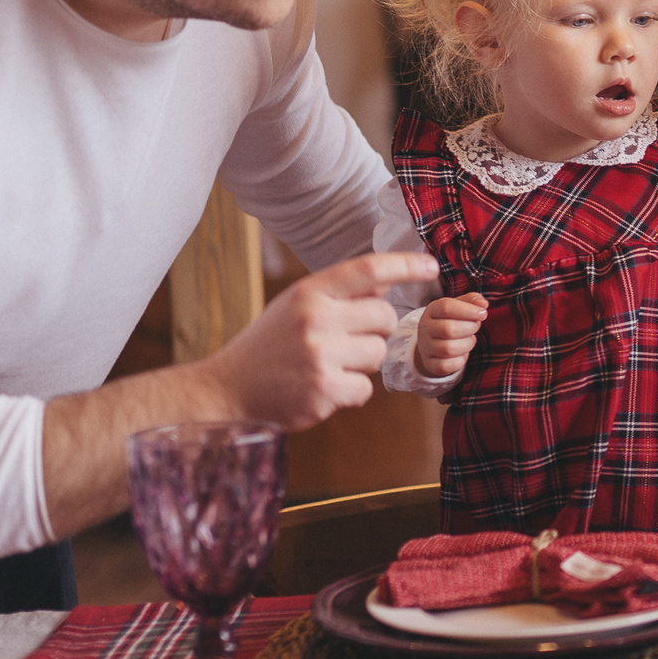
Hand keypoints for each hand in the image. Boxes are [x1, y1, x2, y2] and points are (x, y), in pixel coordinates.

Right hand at [208, 251, 434, 430]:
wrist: (226, 389)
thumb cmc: (268, 346)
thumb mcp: (295, 306)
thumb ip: (336, 295)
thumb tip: (385, 285)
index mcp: (309, 292)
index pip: (369, 269)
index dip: (405, 265)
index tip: (430, 266)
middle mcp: (316, 319)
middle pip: (385, 317)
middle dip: (377, 331)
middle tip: (349, 341)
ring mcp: (321, 355)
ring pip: (379, 355)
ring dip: (363, 364)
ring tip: (329, 365)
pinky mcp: (325, 390)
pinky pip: (366, 389)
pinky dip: (351, 392)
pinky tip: (323, 388)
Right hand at [416, 292, 486, 379]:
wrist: (433, 342)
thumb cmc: (450, 320)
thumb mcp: (459, 305)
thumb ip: (472, 300)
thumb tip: (483, 304)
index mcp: (432, 310)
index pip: (446, 307)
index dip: (468, 310)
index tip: (483, 313)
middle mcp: (425, 328)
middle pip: (447, 329)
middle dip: (470, 328)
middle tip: (476, 326)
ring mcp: (426, 347)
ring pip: (448, 349)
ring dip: (467, 344)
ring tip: (471, 339)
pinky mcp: (431, 364)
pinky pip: (447, 365)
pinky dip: (461, 360)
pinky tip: (463, 352)